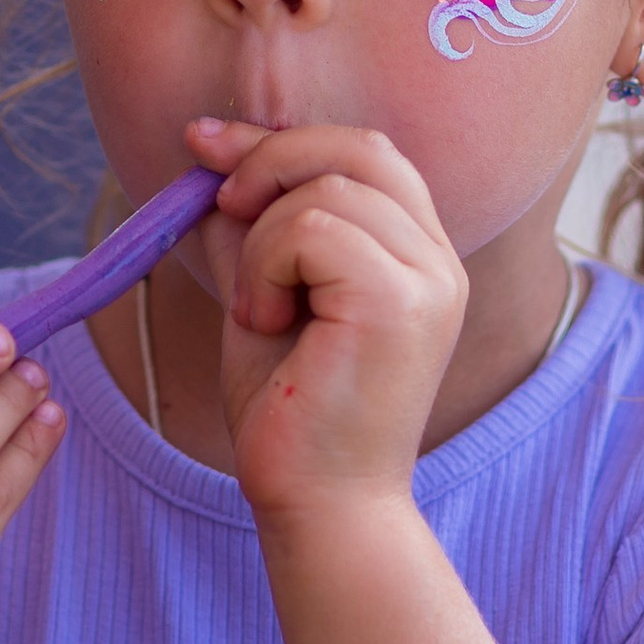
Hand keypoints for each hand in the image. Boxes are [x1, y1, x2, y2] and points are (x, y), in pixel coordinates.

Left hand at [188, 118, 465, 521]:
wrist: (318, 506)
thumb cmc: (291, 415)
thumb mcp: (262, 296)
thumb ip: (253, 230)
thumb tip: (212, 156)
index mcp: (418, 256)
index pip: (365, 153)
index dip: (282, 138)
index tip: (204, 141)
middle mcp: (439, 261)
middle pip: (359, 147)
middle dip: (270, 157)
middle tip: (217, 204)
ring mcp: (430, 279)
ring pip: (324, 191)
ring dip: (261, 241)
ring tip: (260, 311)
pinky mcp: (401, 301)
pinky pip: (312, 230)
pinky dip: (265, 267)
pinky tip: (266, 323)